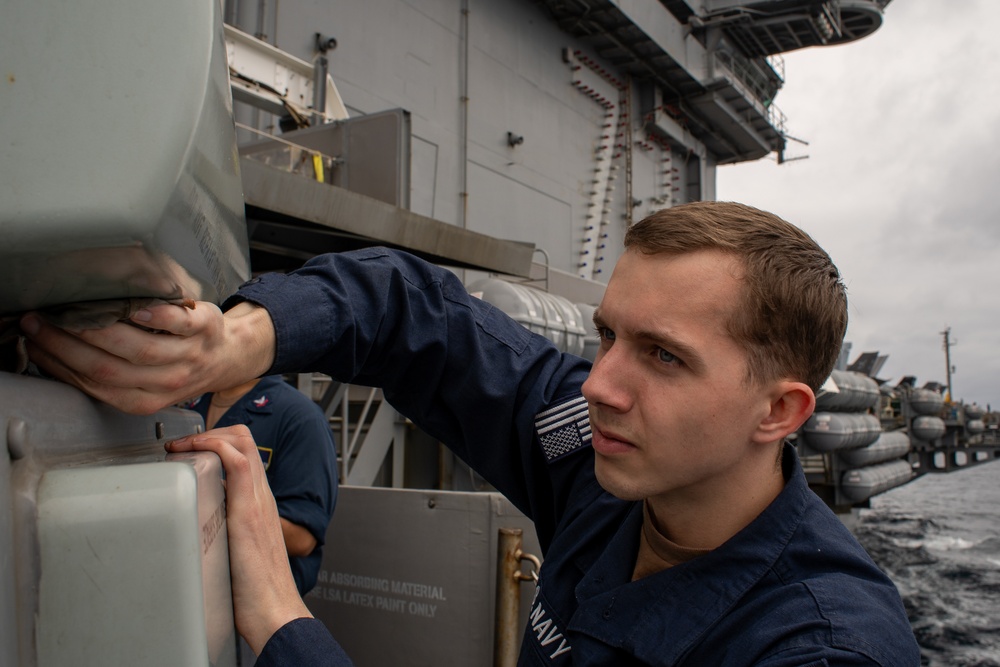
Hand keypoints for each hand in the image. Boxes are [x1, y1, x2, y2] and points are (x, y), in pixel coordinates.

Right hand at [20, 300, 275, 413]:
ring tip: (71, 312)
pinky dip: (153, 317)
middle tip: (38, 322)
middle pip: (110, 368)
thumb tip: (51, 356)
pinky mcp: (204, 329)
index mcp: (145, 400)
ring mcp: (188, 356)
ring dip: (101, 330)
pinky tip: (130, 308)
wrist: (226, 355)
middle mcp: (167, 383)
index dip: (60, 364)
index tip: (32, 342)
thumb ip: (106, 373)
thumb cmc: (176, 365)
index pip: (95, 384)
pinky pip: (176, 324)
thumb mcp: (143, 382)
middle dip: (67, 345)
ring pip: (139, 348)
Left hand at [166, 426, 311, 653]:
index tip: (187, 451)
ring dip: (207, 436)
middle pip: (244, 440)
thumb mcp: (235, 556)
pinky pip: (239, 462)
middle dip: (210, 432)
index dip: (216, 442)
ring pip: (242, 444)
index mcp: (259, 505)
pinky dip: (215, 447)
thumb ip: (220, 541)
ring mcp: (258, 501)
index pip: (244, 455)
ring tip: (182, 448)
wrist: (274, 613)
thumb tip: (191, 542)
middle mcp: (262, 497)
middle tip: (182, 446)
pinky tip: (194, 453)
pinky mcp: (250, 510)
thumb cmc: (255, 595)